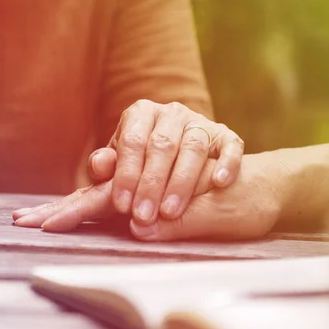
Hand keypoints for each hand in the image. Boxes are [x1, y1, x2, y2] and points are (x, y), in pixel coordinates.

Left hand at [12, 99, 243, 231]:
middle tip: (143, 216)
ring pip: (193, 147)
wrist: (181, 161)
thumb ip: (106, 170)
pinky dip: (226, 162)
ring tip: (171, 212)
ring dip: (182, 181)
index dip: (126, 174)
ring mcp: (200, 122)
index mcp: (140, 114)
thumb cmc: (140, 167)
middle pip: (162, 145)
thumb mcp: (119, 169)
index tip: (121, 206)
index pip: (132, 141)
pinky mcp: (225, 136)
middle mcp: (170, 113)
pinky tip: (218, 182)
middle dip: (151, 183)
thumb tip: (99, 165)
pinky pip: (230, 145)